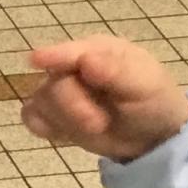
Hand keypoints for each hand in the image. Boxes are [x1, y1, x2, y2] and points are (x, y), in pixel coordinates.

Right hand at [19, 37, 187, 161]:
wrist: (154, 135)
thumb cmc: (154, 101)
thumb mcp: (145, 85)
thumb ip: (116, 72)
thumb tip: (85, 60)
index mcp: (97, 51)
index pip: (70, 51)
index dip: (53, 56)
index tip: (35, 60)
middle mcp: (73, 67)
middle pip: (54, 84)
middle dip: (72, 107)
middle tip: (97, 124)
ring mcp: (61, 92)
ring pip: (40, 101)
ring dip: (63, 120)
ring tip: (96, 128)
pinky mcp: (54, 116)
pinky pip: (32, 118)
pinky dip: (44, 127)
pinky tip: (64, 134)